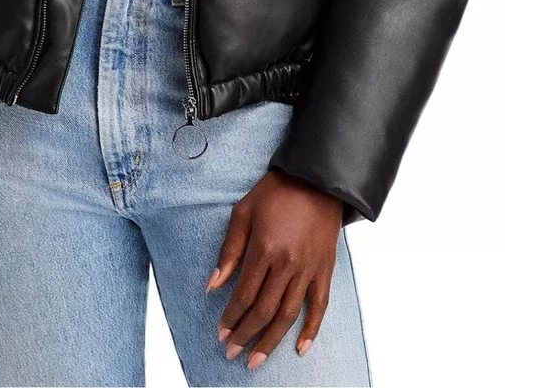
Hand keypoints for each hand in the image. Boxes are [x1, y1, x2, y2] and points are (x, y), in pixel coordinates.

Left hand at [206, 170, 343, 370]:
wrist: (316, 179)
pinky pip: (319, 305)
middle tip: (232, 353)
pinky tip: (300, 348)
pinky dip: (311, 329)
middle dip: (245, 335)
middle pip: (263, 310)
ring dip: (271, 341)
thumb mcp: (243, 212)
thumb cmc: (276, 192)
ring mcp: (309, 268)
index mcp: (264, 248)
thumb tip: (213, 285)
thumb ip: (229, 251)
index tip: (220, 333)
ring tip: (256, 360)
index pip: (244, 294)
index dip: (230, 317)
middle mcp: (287, 263)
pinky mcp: (325, 269)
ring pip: (288, 315)